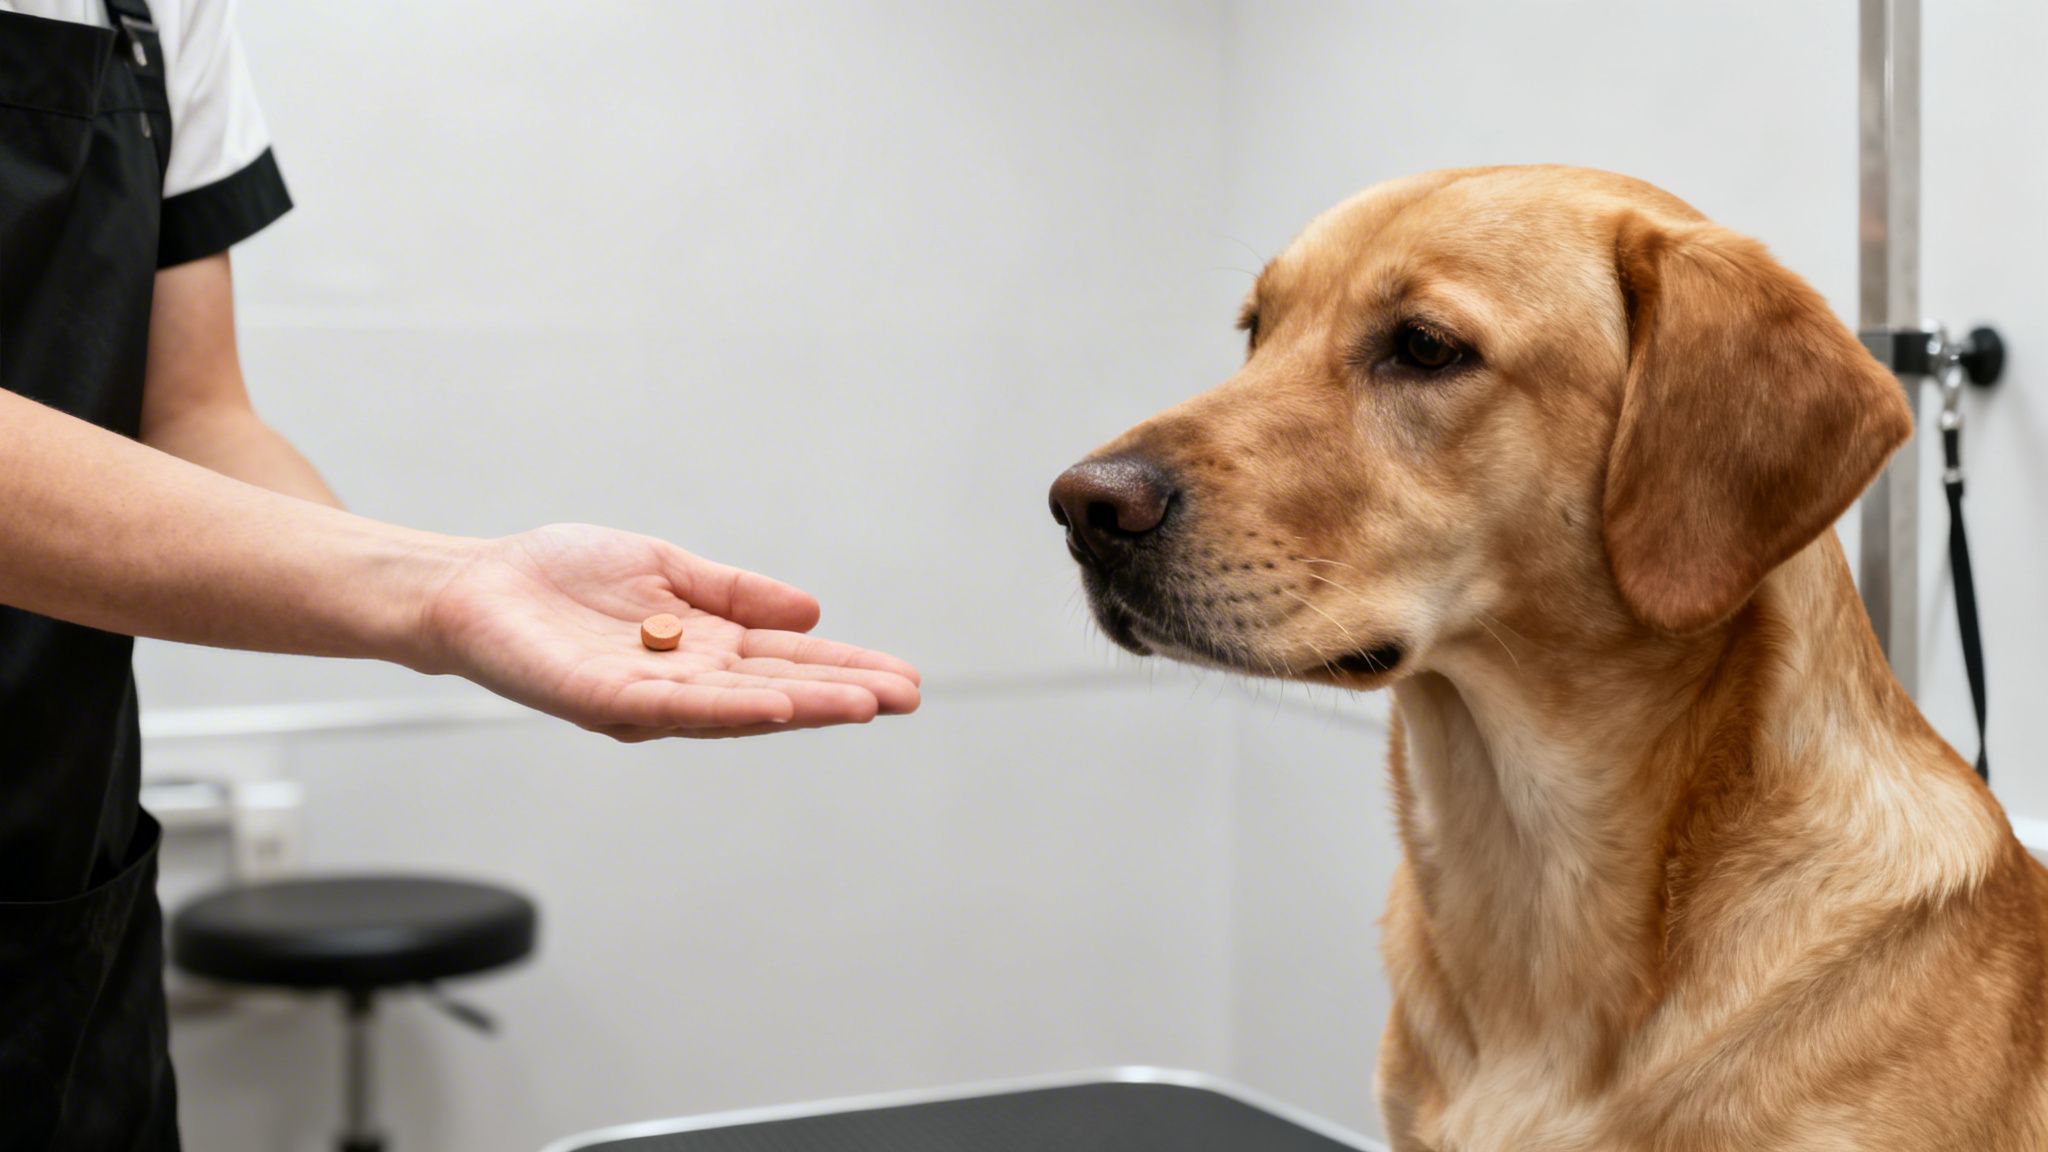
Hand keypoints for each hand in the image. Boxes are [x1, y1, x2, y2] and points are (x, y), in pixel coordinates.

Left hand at [417, 524, 919, 739]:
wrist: (475, 586)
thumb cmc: (563, 578)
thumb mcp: (668, 570)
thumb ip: (734, 594)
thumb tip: (810, 615)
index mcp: (700, 654)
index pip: (786, 665)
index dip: (844, 670)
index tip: (903, 677)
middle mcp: (682, 686)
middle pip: (776, 693)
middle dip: (842, 694)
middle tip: (907, 697)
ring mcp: (645, 699)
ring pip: (736, 708)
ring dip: (803, 707)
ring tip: (863, 705)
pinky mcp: (601, 698)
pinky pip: (674, 707)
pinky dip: (729, 708)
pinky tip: (776, 705)